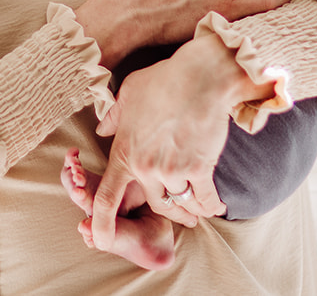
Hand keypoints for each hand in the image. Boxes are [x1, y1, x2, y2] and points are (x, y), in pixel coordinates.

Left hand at [89, 37, 252, 246]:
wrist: (200, 76)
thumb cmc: (164, 79)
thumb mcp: (128, 93)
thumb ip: (113, 116)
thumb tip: (102, 128)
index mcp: (124, 152)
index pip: (106, 198)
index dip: (101, 225)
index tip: (100, 241)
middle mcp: (145, 167)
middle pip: (155, 204)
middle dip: (171, 214)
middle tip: (181, 219)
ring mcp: (172, 170)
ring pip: (181, 202)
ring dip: (191, 209)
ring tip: (199, 212)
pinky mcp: (200, 168)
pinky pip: (204, 198)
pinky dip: (210, 206)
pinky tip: (216, 208)